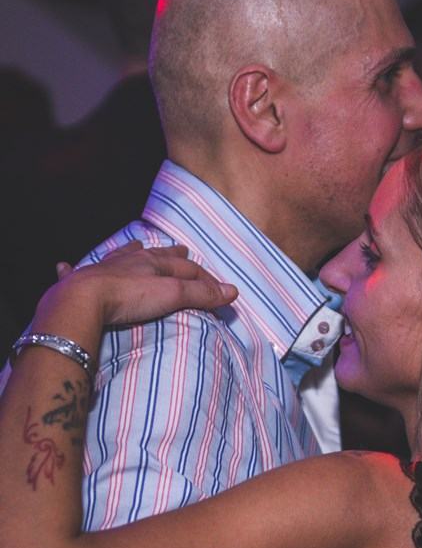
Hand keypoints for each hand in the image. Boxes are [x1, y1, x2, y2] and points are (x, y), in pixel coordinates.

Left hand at [51, 242, 237, 325]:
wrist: (83, 300)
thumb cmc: (129, 296)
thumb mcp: (172, 295)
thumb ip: (201, 294)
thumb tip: (233, 292)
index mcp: (152, 263)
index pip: (185, 267)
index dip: (204, 278)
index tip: (218, 288)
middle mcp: (128, 262)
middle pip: (154, 255)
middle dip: (171, 254)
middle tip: (181, 250)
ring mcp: (102, 270)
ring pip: (119, 257)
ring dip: (131, 253)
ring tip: (138, 247)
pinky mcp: (77, 284)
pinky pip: (73, 273)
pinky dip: (70, 269)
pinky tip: (63, 265)